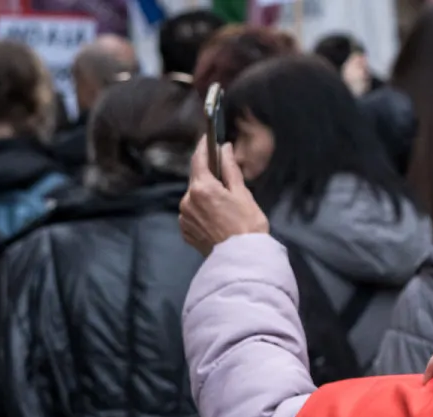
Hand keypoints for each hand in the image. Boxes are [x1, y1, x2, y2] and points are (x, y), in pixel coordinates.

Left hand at [179, 137, 268, 256]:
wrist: (243, 260)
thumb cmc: (248, 227)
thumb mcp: (242, 193)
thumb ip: (230, 168)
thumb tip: (225, 149)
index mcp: (201, 188)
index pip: (198, 159)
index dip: (204, 147)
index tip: (208, 139)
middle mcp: (187, 201)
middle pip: (196, 179)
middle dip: (209, 176)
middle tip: (226, 180)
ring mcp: (184, 217)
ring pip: (194, 197)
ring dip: (206, 196)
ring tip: (224, 207)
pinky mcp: (185, 231)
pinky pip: (192, 214)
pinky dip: (202, 212)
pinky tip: (217, 220)